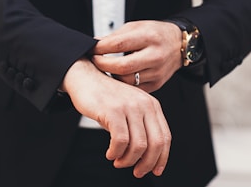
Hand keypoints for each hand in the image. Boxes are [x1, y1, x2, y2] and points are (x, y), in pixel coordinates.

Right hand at [61, 58, 171, 177]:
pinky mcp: (113, 111)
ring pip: (138, 145)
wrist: (85, 78)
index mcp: (152, 105)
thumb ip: (141, 126)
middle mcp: (144, 105)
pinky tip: (110, 153)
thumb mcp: (130, 108)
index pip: (165, 137)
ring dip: (128, 160)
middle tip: (137, 172)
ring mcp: (129, 107)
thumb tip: (146, 157)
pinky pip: (120, 141)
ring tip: (118, 161)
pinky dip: (116, 152)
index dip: (162, 158)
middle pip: (155, 143)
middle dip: (147, 164)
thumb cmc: (106, 97)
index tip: (155, 171)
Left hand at [92, 20, 181, 92]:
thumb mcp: (137, 26)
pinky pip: (134, 88)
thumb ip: (116, 36)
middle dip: (102, 64)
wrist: (179, 45)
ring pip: (126, 80)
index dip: (101, 48)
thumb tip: (95, 43)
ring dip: (111, 75)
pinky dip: (123, 83)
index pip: (119, 44)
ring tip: (105, 68)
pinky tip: (117, 75)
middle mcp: (155, 56)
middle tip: (94, 60)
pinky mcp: (157, 83)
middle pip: (122, 67)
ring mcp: (157, 72)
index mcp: (149, 37)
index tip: (92, 49)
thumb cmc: (156, 34)